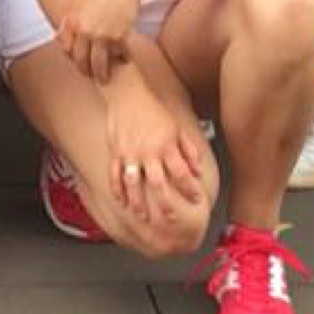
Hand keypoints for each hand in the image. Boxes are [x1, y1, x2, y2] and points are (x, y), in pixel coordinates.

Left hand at [57, 0, 145, 82]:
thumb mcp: (79, 2)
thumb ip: (70, 20)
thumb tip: (60, 37)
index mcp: (72, 21)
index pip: (67, 49)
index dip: (72, 58)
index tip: (77, 62)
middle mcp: (85, 30)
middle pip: (81, 60)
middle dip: (85, 70)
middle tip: (90, 75)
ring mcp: (102, 34)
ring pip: (99, 63)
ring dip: (101, 74)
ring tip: (104, 78)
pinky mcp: (119, 36)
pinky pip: (118, 55)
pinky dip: (120, 60)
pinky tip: (122, 61)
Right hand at [100, 82, 207, 225]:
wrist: (126, 93)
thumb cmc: (153, 109)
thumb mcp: (176, 127)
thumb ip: (188, 149)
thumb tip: (197, 169)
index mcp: (165, 146)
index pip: (182, 173)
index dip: (191, 189)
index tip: (197, 199)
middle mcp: (148, 152)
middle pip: (158, 185)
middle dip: (166, 205)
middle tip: (172, 219)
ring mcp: (130, 153)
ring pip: (134, 184)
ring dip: (139, 203)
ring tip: (144, 217)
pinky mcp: (115, 151)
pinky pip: (115, 174)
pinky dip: (117, 190)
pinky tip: (121, 201)